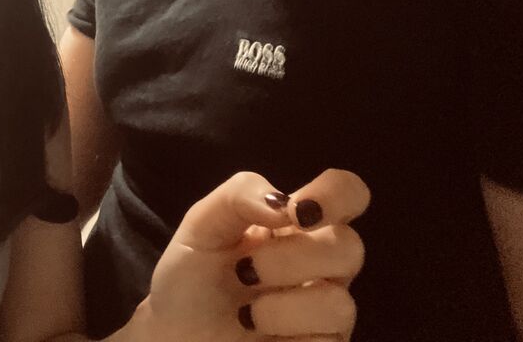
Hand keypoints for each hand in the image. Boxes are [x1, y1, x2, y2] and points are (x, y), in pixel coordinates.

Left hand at [129, 169, 369, 341]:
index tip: (297, 213)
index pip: (346, 194)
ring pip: (340, 303)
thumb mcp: (201, 225)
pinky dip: (284, 336)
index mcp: (295, 225)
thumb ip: (239, 195)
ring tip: (246, 314)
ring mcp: (323, 312)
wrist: (172, 337)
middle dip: (291, 258)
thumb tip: (284, 204)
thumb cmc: (191, 278)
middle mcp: (319, 265)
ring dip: (283, 307)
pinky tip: (258, 335)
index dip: (335, 195)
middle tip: (245, 270)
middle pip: (350, 248)